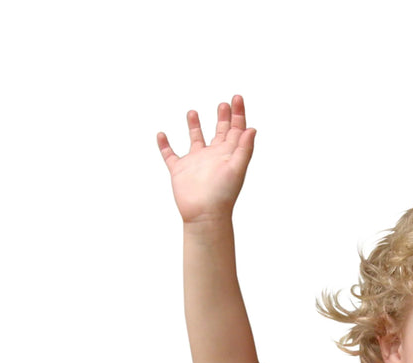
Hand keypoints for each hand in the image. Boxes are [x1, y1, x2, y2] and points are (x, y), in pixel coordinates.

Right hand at [157, 95, 255, 224]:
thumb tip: (252, 129)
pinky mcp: (179, 170)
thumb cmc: (222, 195)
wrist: (204, 214)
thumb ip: (244, 148)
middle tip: (223, 104)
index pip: (236, 129)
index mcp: (227, 154)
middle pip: (219, 131)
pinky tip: (161, 134)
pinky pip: (170, 155)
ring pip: (195, 139)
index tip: (237, 98)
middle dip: (222, 117)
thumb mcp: (236, 168)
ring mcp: (195, 162)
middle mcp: (212, 155)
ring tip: (193, 111)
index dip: (238, 113)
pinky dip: (164, 145)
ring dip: (194, 126)